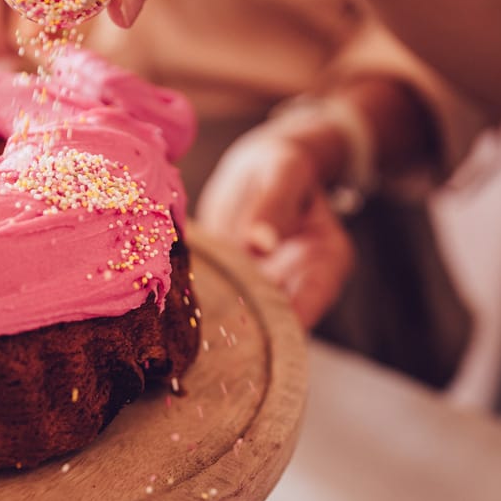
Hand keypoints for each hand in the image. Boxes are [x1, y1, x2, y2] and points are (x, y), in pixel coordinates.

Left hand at [196, 128, 354, 327]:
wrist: (262, 168)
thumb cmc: (282, 164)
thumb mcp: (284, 171)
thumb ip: (275, 204)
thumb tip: (259, 242)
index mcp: (327, 260)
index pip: (312, 300)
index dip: (287, 323)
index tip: (254, 331)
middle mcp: (298, 285)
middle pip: (277, 323)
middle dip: (247, 334)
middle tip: (209, 336)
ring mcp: (265, 291)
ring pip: (246, 323)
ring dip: (218, 326)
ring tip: (185, 326)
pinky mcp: (234, 289)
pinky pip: (219, 306)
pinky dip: (198, 309)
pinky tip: (173, 309)